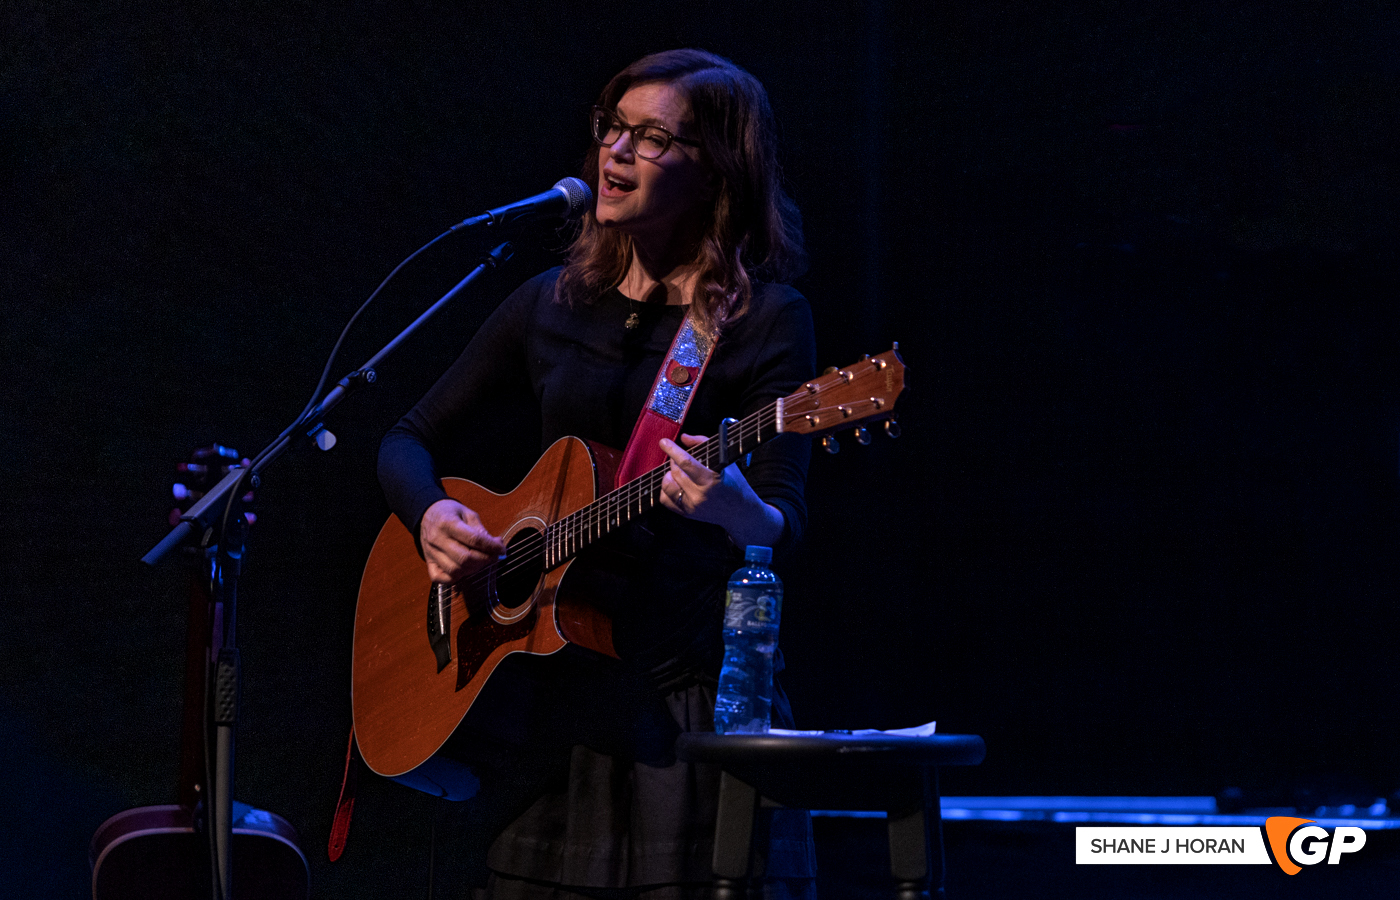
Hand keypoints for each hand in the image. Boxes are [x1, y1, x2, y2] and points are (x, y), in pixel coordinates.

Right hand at [419, 498, 505, 583]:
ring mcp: (431, 553)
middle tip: (494, 556)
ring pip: (455, 570)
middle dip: (485, 560)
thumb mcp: (467, 513)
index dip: (491, 547)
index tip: (502, 549)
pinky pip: (440, 578)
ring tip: (480, 561)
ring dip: (473, 569)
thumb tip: (496, 545)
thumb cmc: (449, 513)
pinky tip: (464, 569)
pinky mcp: (428, 562)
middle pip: (465, 558)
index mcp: (448, 523)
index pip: (473, 540)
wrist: (427, 514)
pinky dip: (455, 577)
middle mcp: (437, 539)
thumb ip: (480, 530)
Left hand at [657, 435, 784, 548]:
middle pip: (675, 472)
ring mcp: (692, 506)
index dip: (673, 451)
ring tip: (678, 471)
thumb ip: (703, 444)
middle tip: (678, 458)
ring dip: (669, 474)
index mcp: (711, 480)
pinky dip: (666, 489)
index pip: (686, 463)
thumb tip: (684, 438)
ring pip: (667, 485)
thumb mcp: (724, 460)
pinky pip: (665, 500)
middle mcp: (700, 494)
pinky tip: (675, 484)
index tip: (664, 442)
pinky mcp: (687, 514)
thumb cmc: (734, 483)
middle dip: (674, 461)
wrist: (740, 511)